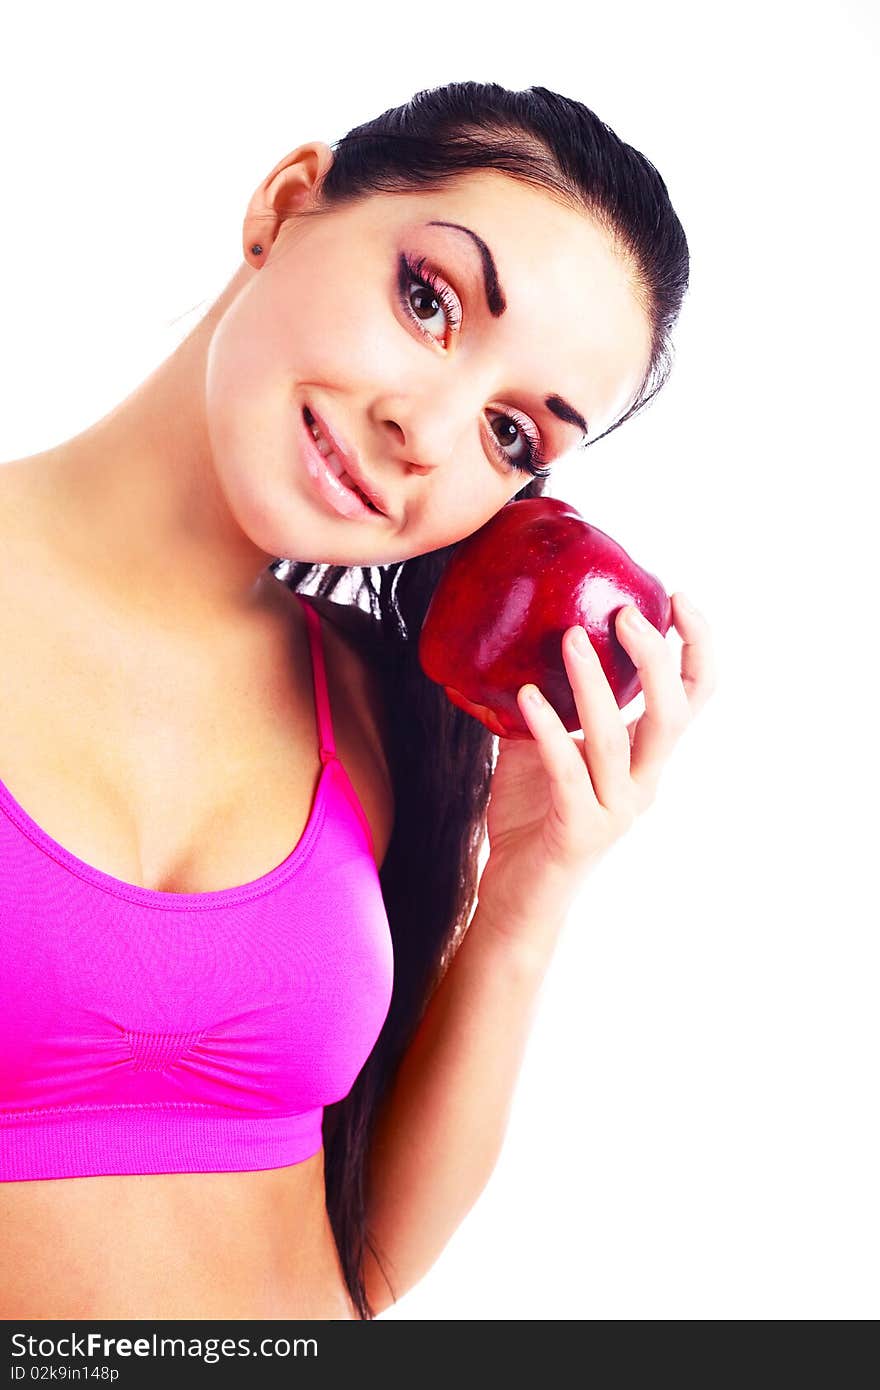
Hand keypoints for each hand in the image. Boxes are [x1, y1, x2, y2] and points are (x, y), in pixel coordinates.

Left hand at [476, 593, 716, 945]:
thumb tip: (519, 640)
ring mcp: (615, 809)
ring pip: (616, 740)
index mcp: (646, 757)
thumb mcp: (542, 747)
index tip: (677, 599)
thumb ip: (546, 702)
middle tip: (624, 613)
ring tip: (566, 637)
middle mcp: (644, 782)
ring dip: (593, 684)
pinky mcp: (579, 830)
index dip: (696, 647)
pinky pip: (567, 772)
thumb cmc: (533, 817)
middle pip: (673, 714)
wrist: (518, 895)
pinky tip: (527, 698)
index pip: (694, 696)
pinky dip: (549, 731)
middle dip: (655, 659)